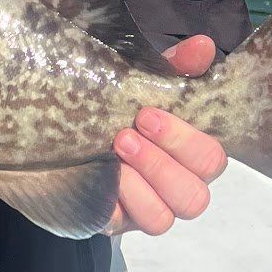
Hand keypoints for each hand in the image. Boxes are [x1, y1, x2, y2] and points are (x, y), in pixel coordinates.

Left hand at [109, 35, 226, 235]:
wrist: (59, 121)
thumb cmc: (116, 102)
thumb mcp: (142, 79)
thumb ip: (174, 66)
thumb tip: (202, 46)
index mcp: (189, 154)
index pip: (212, 160)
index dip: (184, 141)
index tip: (146, 113)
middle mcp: (174, 186)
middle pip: (195, 197)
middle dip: (160, 163)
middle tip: (126, 134)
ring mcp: (146, 208)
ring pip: (164, 219)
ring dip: (139, 185)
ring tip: (113, 151)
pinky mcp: (115, 222)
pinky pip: (124, 226)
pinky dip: (117, 202)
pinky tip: (101, 176)